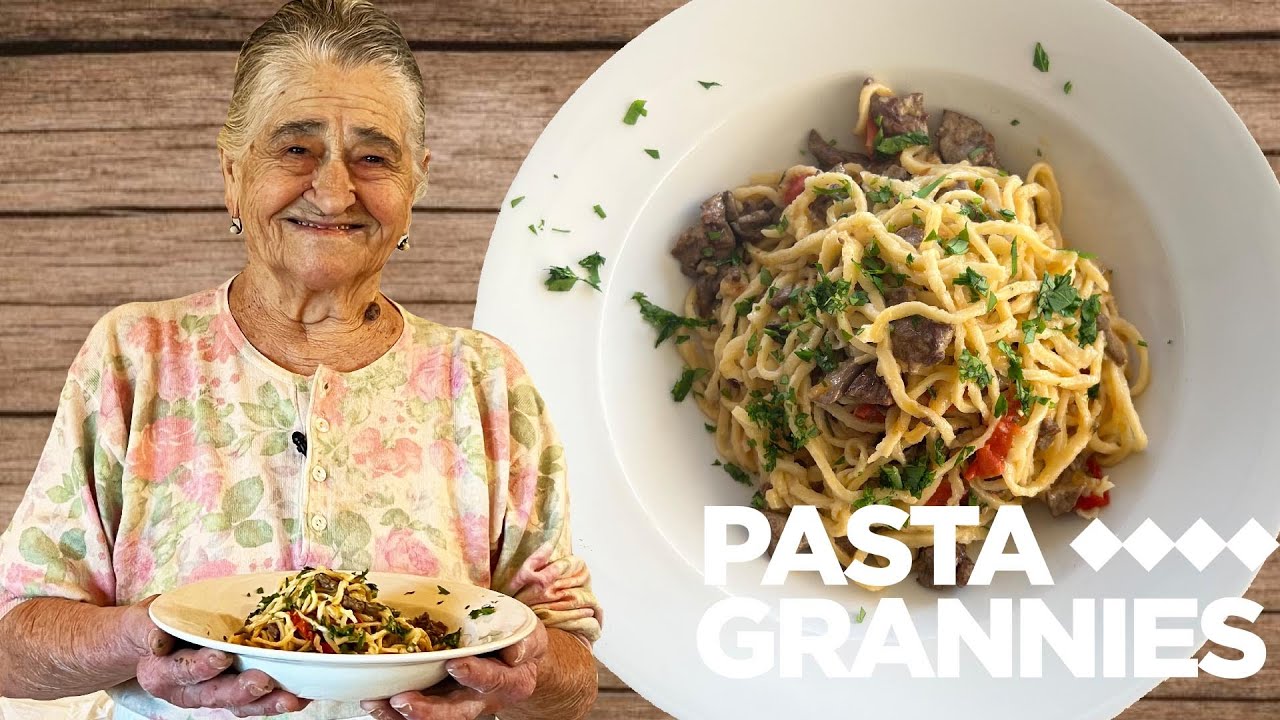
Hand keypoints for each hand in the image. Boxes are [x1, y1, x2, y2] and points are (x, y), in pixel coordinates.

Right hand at [126, 597, 309, 717]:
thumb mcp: (144, 621)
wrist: (156, 642)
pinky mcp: (232, 693)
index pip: (181, 671)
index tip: (221, 658)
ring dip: (266, 703)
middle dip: (241, 690)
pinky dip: (277, 699)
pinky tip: (301, 696)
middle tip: (263, 681)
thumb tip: (157, 639)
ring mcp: (212, 695)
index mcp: (161, 673)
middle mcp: (186, 691)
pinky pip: (255, 701)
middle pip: (215, 694)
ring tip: (291, 699)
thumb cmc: (154, 627)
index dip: (201, 667)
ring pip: (239, 705)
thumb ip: (149, 628)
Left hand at [361, 621, 548, 719]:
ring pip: (432, 718)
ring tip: (377, 703)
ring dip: (402, 715)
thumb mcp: (531, 636)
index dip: (474, 674)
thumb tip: (515, 652)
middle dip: (427, 710)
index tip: (454, 664)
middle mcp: (482, 701)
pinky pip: (415, 715)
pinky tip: (374, 702)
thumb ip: (526, 643)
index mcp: (510, 682)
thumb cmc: (520, 645)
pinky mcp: (440, 703)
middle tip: (402, 700)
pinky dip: (392, 712)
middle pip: (455, 713)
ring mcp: (458, 705)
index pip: (493, 680)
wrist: (518, 665)